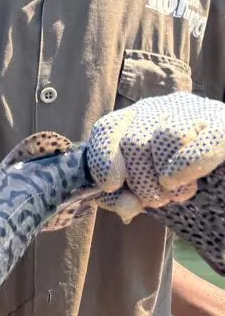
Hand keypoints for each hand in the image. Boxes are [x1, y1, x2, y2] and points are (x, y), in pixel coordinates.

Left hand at [84, 92, 224, 221]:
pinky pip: (205, 139)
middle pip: (134, 141)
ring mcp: (193, 111)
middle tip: (154, 199)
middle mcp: (160, 109)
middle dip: (140, 179)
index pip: (108, 129)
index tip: (111, 185)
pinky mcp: (222, 123)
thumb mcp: (136, 189)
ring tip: (173, 193)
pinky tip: (183, 183)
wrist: (214, 179)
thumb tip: (128, 206)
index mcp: (132, 120)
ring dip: (165, 175)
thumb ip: (120, 198)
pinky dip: (189, 164)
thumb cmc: (167, 183)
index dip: (103, 159)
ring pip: (167, 136)